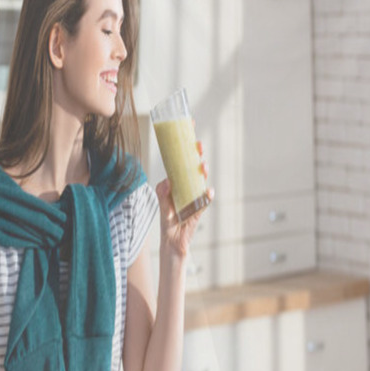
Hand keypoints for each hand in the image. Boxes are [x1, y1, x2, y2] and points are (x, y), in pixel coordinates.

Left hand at [157, 137, 213, 260]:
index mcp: (176, 183)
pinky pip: (204, 200)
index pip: (181, 161)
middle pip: (193, 166)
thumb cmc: (167, 222)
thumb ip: (163, 193)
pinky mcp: (199, 209)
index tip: (188, 128)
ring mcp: (195, 197)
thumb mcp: (162, 205)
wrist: (172, 242)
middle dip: (196, 155)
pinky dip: (206, 196)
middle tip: (198, 146)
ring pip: (200, 180)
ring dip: (202, 172)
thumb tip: (168, 181)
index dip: (185, 146)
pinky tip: (207, 191)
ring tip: (202, 166)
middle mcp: (187, 187)